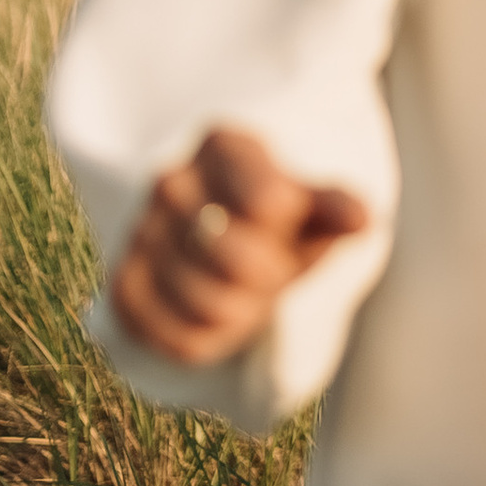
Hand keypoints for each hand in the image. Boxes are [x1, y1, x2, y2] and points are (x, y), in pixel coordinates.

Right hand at [109, 125, 370, 367]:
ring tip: (252, 292)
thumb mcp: (311, 201)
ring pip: (208, 306)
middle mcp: (170, 182)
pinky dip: (212, 340)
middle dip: (273, 278)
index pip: (267, 204)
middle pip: (237, 261)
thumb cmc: (281, 213)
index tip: (299, 232)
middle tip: (277, 271)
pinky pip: (177, 338)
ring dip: (245, 313)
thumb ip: (333, 206)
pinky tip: (221, 312)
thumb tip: (360, 219)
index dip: (297, 234)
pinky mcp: (125, 285)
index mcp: (223, 144)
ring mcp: (140, 233)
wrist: (222, 234)